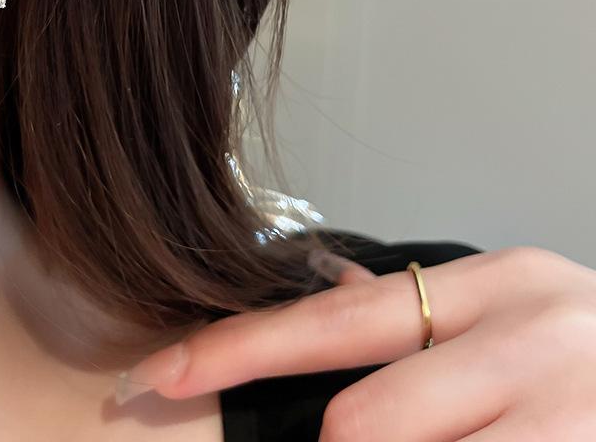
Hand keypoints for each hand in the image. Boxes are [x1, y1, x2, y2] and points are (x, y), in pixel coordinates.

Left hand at [115, 246, 595, 439]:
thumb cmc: (593, 360)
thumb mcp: (512, 321)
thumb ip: (422, 327)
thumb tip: (331, 319)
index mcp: (494, 286)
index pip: (336, 316)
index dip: (239, 349)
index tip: (159, 374)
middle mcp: (527, 338)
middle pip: (360, 425)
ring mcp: (565, 413)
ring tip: (456, 437)